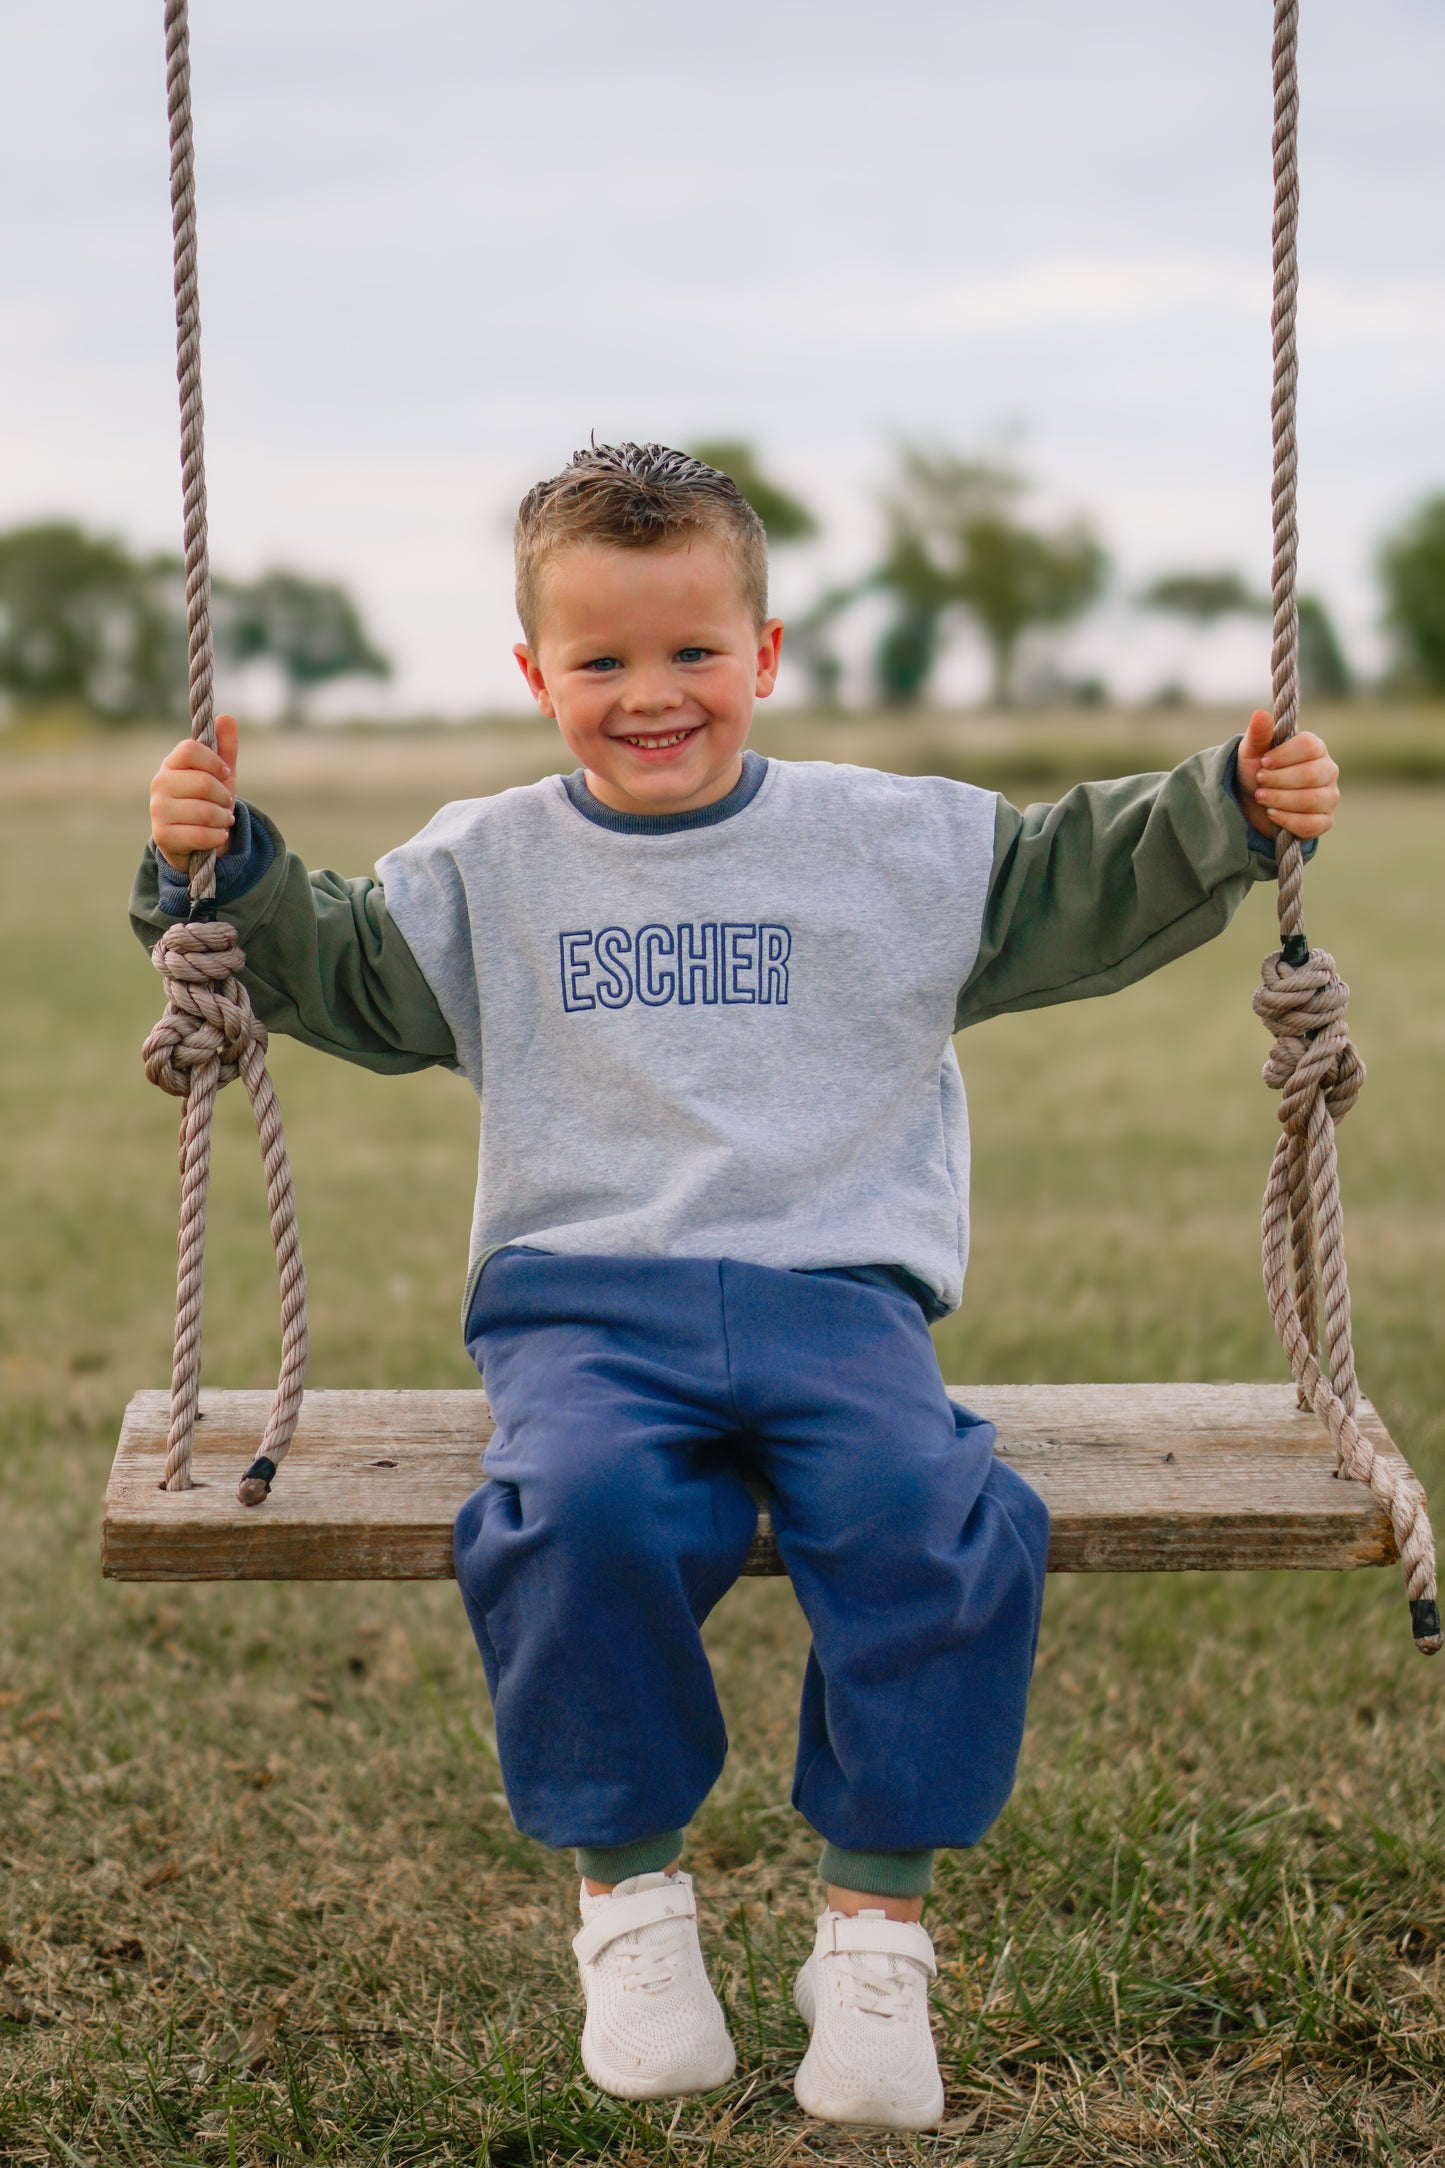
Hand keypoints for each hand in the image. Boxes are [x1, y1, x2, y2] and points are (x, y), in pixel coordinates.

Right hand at [150, 714, 238, 871]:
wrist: (193, 840)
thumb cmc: (207, 801)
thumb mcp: (220, 775)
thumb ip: (225, 748)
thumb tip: (226, 718)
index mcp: (171, 764)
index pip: (190, 749)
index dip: (214, 761)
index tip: (225, 774)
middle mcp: (159, 784)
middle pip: (203, 782)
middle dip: (224, 796)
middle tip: (225, 804)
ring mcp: (158, 810)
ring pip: (204, 811)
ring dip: (223, 818)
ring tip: (223, 820)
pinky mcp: (162, 836)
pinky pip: (200, 834)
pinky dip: (217, 836)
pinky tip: (218, 835)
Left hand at [1235, 708, 1339, 841]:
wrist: (1253, 804)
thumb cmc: (1258, 771)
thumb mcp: (1252, 752)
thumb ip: (1258, 734)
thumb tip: (1259, 713)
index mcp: (1315, 748)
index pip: (1310, 746)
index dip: (1284, 755)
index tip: (1263, 762)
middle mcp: (1328, 770)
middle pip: (1311, 774)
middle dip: (1279, 780)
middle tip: (1259, 781)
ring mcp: (1329, 797)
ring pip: (1311, 800)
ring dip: (1280, 799)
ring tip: (1261, 797)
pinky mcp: (1324, 821)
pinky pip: (1312, 824)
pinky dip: (1288, 820)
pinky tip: (1272, 814)